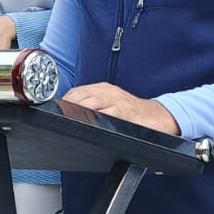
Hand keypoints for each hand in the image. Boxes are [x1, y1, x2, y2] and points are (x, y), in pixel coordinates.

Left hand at [62, 83, 180, 135]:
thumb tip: (71, 113)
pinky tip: (88, 124)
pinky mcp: (124, 113)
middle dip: (67, 107)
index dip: (64, 101)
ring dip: (77, 112)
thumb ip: (93, 105)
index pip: (76, 92)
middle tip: (58, 117)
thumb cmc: (132, 112)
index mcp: (103, 89)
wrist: (158, 116)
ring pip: (89, 104)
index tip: (55, 110)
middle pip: (79, 97)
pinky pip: (105, 115)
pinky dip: (95, 119)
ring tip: (68, 120)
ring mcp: (116, 102)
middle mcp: (108, 92)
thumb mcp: (111, 103)